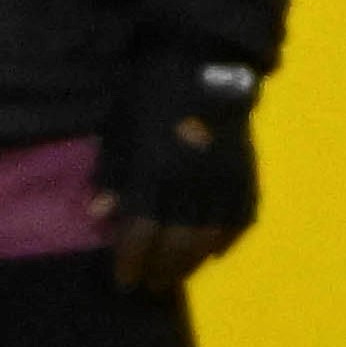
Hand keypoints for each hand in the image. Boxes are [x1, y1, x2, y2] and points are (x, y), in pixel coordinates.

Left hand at [95, 49, 259, 290]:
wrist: (203, 60)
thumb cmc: (148, 93)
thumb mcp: (119, 131)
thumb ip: (112, 176)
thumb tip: (100, 217)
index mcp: (154, 176)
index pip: (141, 235)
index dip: (131, 263)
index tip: (124, 283)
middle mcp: (190, 187)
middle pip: (177, 246)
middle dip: (161, 271)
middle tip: (150, 286)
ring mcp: (222, 183)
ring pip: (210, 239)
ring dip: (191, 263)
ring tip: (177, 275)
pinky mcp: (246, 175)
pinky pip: (240, 220)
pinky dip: (226, 240)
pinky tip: (214, 251)